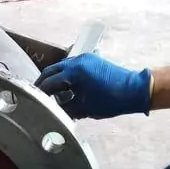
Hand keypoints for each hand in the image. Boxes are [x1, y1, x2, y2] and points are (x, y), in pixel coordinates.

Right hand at [35, 53, 151, 119]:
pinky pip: (71, 66)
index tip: (34, 101)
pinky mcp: (92, 60)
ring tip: (50, 93)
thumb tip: (54, 110)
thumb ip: (65, 108)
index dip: (40, 93)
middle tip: (37, 94)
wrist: (135, 90)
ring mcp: (85, 58)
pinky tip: (65, 87)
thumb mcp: (84, 109)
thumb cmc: (111, 101)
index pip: (48, 82)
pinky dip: (65, 75)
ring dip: (54, 78)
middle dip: (43, 82)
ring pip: (61, 67)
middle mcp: (77, 61)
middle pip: (51, 70)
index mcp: (73, 72)